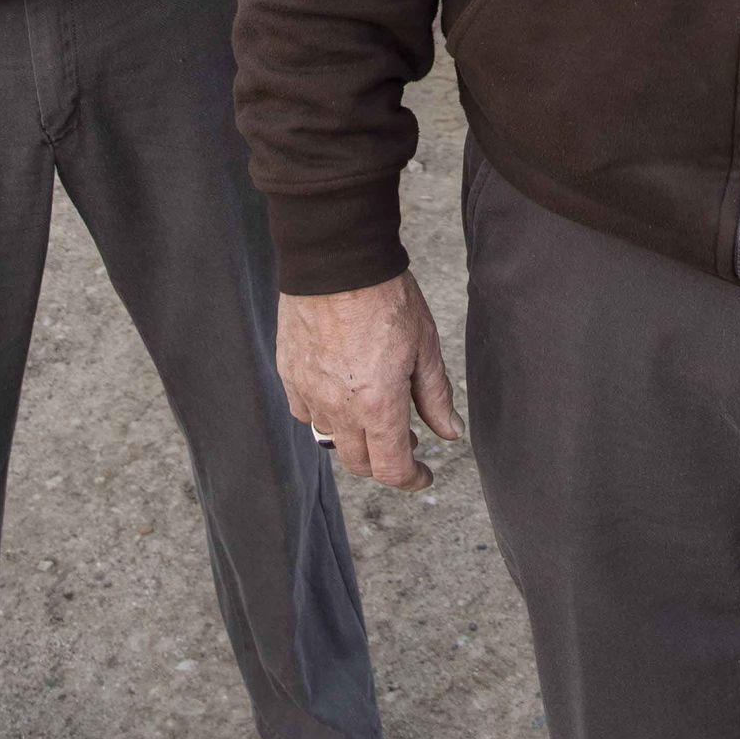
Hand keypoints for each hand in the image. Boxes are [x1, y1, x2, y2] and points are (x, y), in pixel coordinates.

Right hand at [277, 272, 462, 493]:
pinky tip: (340, 391)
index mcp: (378, 405)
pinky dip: (325, 412)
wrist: (336, 260)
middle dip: (385, 461)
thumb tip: (450, 432)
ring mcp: (309, 392)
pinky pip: (305, 411)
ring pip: (331, 437)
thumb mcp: (424, 345)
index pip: (391, 469)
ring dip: (355, 436)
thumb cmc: (385, 296)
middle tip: (405, 438)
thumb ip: (436, 396)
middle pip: (359, 462)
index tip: (424, 474)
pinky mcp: (289, 374)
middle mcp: (339, 408)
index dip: (412, 479)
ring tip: (374, 411)